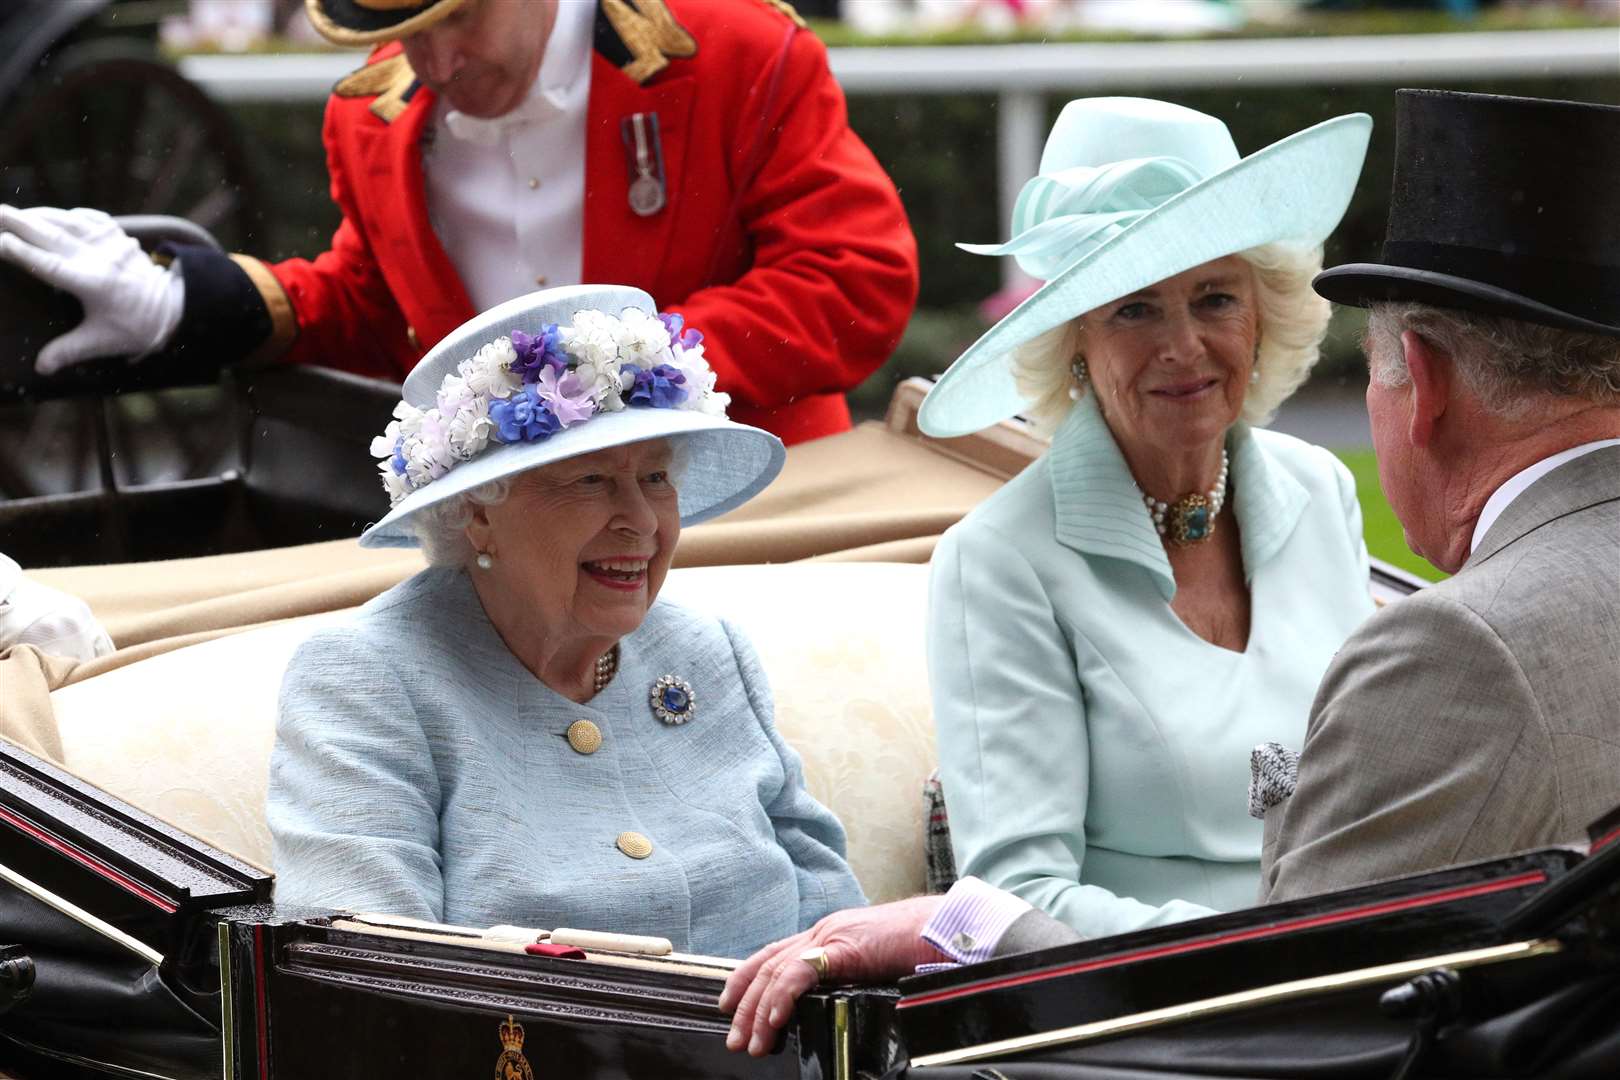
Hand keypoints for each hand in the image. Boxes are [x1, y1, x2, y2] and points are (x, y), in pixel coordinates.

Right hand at [0, 205, 184, 373]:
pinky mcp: (119, 235)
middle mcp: (101, 258)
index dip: (22, 253)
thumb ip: (69, 352)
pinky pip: (89, 218)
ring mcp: (111, 243)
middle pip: (53, 236)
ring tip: (11, 211)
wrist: (175, 307)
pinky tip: (51, 214)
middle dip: (20, 222)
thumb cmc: (136, 327)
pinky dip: (68, 214)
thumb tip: (42, 368)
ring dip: (38, 214)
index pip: (49, 266)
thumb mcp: (102, 342)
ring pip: (68, 221)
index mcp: (94, 283)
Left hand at [718, 895, 946, 1056]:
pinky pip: (801, 971)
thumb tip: (832, 1008)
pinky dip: (782, 997)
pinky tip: (775, 1021)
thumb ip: (849, 981)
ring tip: (753, 1043)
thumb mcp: (873, 967)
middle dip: (744, 1004)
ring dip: (759, 1011)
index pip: (775, 954)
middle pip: (768, 965)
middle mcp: (824, 931)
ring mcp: (832, 935)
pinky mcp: (844, 945)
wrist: (946, 928)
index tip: (730, 1006)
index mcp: (829, 935)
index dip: (747, 979)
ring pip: (777, 971)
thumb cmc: (920, 949)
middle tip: (735, 1038)